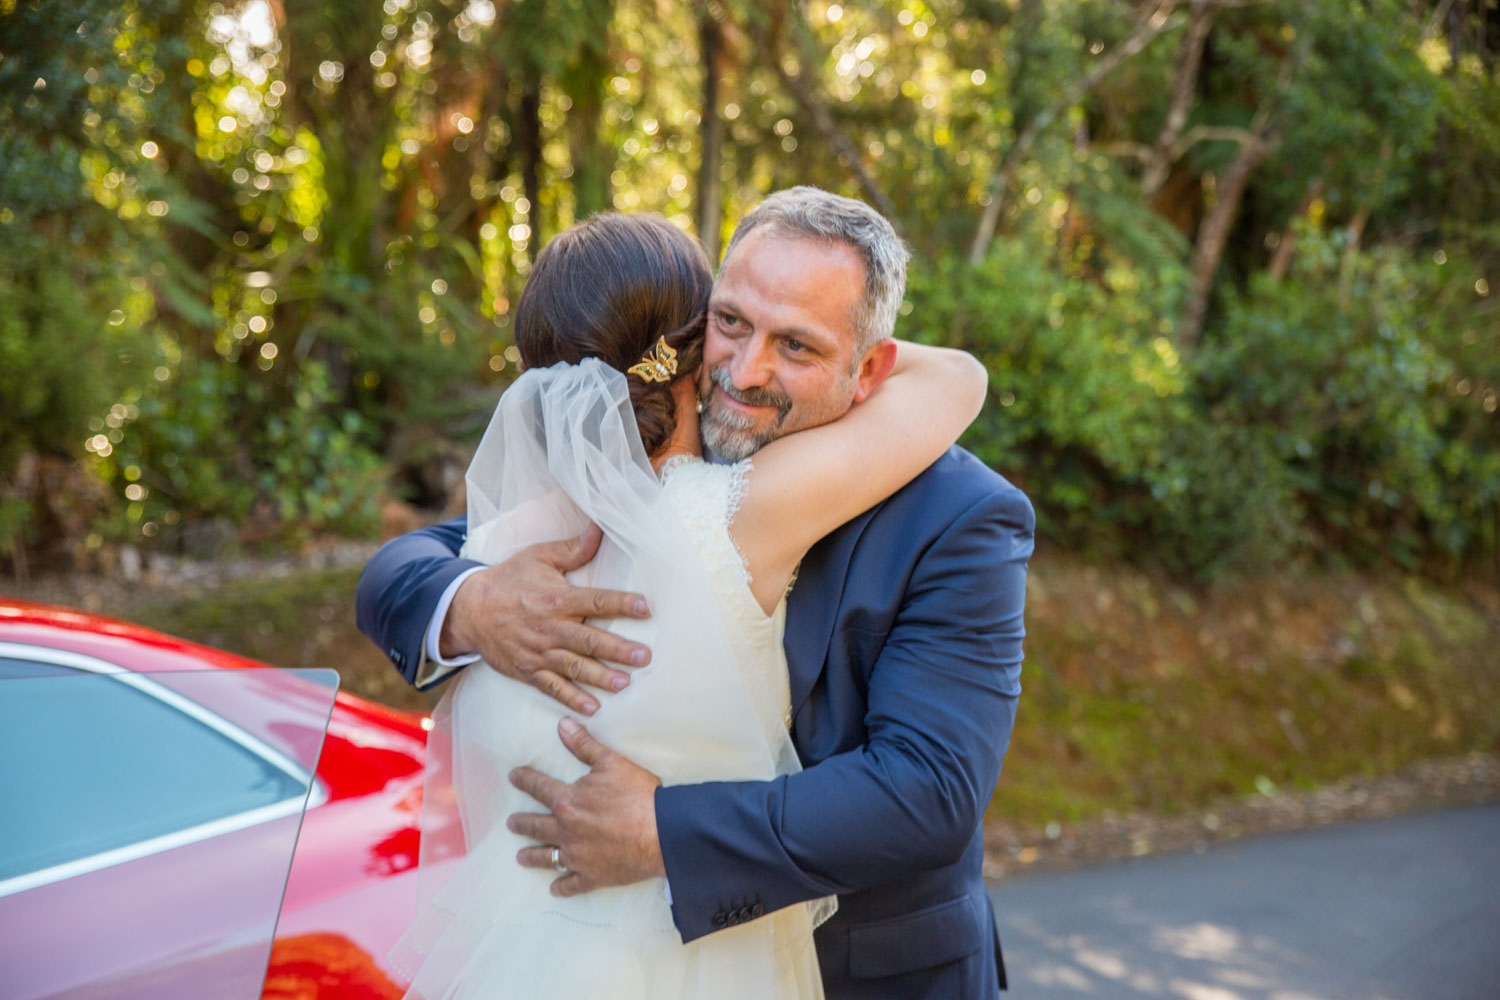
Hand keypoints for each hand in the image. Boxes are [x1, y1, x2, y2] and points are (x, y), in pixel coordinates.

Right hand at [441, 524, 652, 714]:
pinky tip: (592, 708)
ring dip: (600, 677)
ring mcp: (539, 652)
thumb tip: (599, 529)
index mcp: (556, 598)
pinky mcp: (528, 670)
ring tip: (625, 684)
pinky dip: (571, 699)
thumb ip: (572, 549)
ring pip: (574, 667)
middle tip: (644, 656)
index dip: (621, 604)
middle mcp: (550, 627)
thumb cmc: (508, 580)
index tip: (646, 608)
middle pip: (588, 640)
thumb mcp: (538, 557)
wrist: (468, 610)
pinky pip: (552, 687)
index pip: (595, 601)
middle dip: (618, 650)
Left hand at [508, 718, 665, 896]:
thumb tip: (562, 726)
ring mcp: (578, 856)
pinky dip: (562, 887)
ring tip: (520, 857)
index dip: (525, 780)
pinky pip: (572, 884)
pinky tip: (554, 889)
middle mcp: (566, 830)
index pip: (540, 787)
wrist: (661, 833)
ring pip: (548, 857)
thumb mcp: (611, 762)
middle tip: (511, 823)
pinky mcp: (593, 876)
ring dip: (533, 856)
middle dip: (522, 823)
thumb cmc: (638, 795)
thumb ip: (584, 745)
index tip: (513, 777)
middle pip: (537, 826)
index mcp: (568, 801)